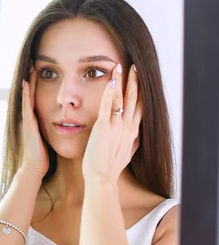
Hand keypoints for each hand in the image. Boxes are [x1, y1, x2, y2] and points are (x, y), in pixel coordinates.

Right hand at [20, 66, 48, 177]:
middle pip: (33, 94)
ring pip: (29, 97)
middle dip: (34, 79)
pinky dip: (26, 94)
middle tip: (35, 62)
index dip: (41, 85)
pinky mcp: (28, 124)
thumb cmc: (44, 157)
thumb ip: (55, 130)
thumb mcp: (50, 140)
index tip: (45, 71)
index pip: (40, 98)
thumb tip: (66, 125)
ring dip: (29, 82)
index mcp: (37, 121)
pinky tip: (26, 83)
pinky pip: (27, 105)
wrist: (35, 169)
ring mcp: (27, 120)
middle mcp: (30, 118)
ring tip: (30, 67)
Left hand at [82, 63, 141, 183]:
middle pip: (135, 99)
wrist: (102, 178)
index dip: (141, 91)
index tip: (141, 79)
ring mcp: (117, 127)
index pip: (140, 106)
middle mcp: (128, 127)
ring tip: (120, 66)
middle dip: (135, 81)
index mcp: (133, 132)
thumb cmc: (111, 168)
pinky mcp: (104, 129)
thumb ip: (133, 142)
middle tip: (135, 66)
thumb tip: (137, 136)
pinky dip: (109, 93)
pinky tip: (111, 82)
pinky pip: (107, 107)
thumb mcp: (128, 153)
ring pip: (122, 99)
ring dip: (121, 81)